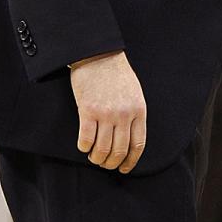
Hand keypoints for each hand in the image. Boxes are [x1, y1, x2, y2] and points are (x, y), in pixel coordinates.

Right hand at [69, 50, 146, 173]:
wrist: (98, 53)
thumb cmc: (115, 71)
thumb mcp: (134, 92)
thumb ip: (134, 113)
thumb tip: (129, 136)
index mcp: (138, 110)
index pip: (137, 145)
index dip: (130, 161)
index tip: (124, 168)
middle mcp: (124, 114)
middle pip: (119, 150)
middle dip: (111, 163)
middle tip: (105, 163)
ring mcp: (106, 113)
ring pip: (102, 149)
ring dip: (97, 158)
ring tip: (93, 156)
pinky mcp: (88, 110)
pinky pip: (86, 139)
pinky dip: (84, 147)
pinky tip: (83, 145)